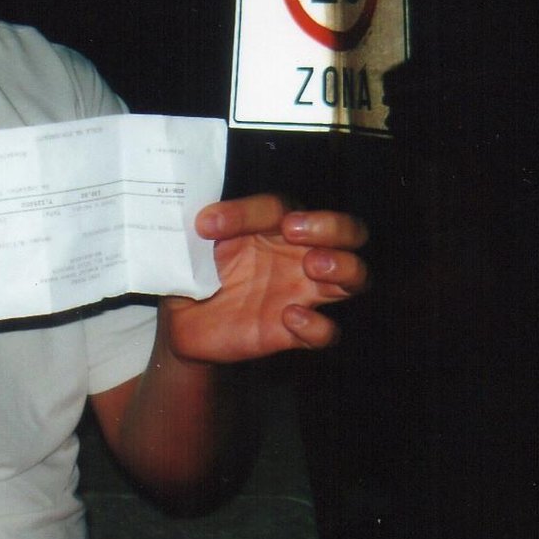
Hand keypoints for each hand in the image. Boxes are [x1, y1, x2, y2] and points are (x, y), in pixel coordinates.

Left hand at [162, 195, 367, 363]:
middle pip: (349, 232)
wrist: (182, 324)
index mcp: (276, 227)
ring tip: (313, 266)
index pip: (280, 206)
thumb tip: (207, 221)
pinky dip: (317, 326)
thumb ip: (205, 232)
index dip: (249, 212)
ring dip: (342, 267)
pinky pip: (327, 332)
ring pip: (355, 277)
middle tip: (294, 231)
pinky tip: (289, 317)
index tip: (211, 225)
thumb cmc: (196, 274)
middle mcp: (299, 256)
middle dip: (333, 227)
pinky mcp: (294, 332)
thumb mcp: (194, 247)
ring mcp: (302, 293)